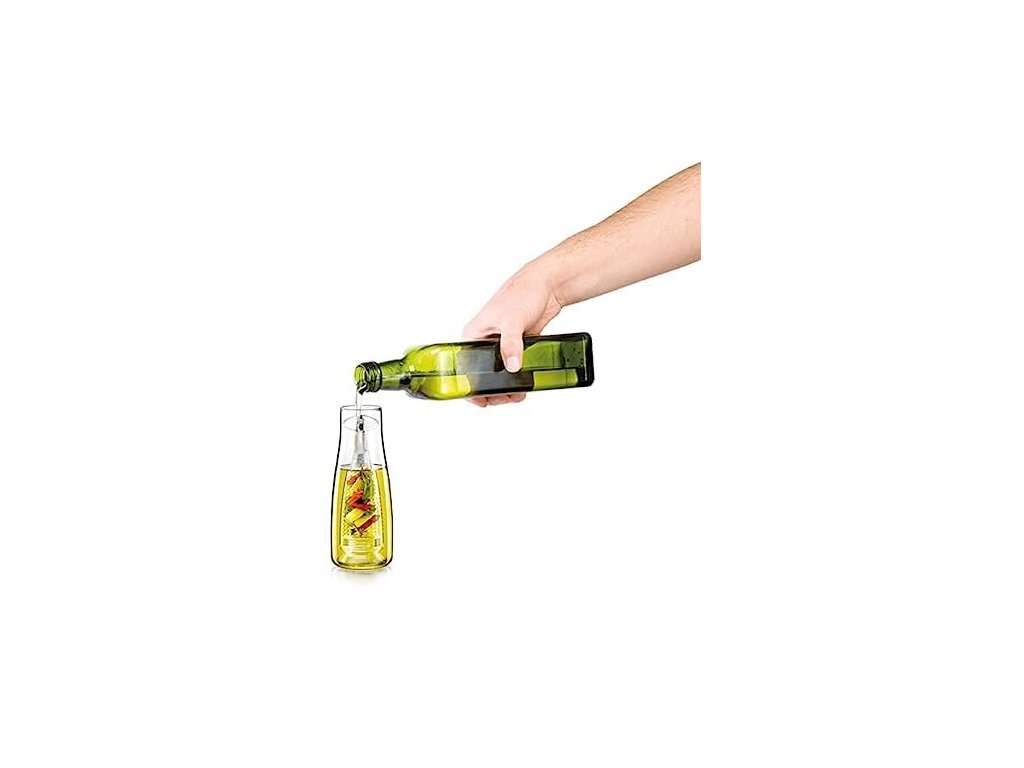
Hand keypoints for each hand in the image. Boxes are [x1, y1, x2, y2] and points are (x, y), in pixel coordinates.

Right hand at [462, 264, 561, 406]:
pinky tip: (525, 385)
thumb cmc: (522, 293)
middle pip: (482, 374)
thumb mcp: (512, 320)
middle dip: (493, 390)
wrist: (547, 285)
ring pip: (499, 374)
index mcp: (473, 334)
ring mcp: (501, 345)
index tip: (481, 400)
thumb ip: (511, 344)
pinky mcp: (517, 346)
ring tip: (517, 394)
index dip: (469, 387)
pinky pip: (514, 368)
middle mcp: (484, 341)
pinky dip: (518, 378)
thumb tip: (512, 366)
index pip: (463, 367)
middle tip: (506, 398)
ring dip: (507, 386)